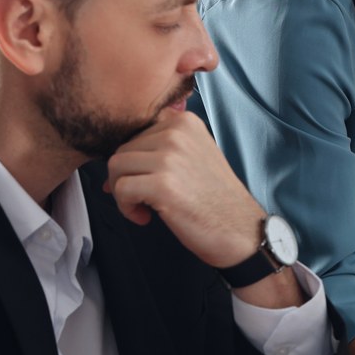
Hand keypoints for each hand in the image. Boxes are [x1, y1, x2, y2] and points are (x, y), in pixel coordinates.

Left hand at [103, 106, 262, 267]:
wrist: (240, 232)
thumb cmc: (215, 201)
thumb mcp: (194, 156)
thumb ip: (162, 148)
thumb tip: (114, 162)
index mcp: (185, 122)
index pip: (135, 134)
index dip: (134, 163)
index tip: (145, 183)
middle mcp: (177, 132)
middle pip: (122, 150)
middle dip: (125, 179)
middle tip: (145, 201)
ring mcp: (170, 157)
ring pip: (116, 167)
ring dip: (123, 194)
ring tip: (145, 208)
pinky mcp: (163, 184)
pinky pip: (121, 189)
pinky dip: (126, 208)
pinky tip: (145, 217)